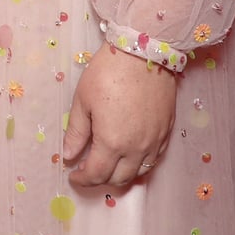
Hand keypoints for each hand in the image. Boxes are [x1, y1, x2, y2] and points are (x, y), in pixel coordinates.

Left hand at [62, 44, 178, 188]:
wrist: (143, 55)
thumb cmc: (107, 74)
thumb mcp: (83, 101)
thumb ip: (77, 132)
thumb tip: (69, 155)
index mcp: (112, 143)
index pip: (96, 173)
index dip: (82, 178)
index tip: (72, 175)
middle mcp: (136, 149)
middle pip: (119, 178)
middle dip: (100, 179)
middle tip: (87, 171)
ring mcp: (155, 143)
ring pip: (139, 173)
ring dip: (121, 175)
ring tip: (106, 165)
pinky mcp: (166, 133)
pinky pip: (154, 161)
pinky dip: (139, 166)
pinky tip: (129, 156)